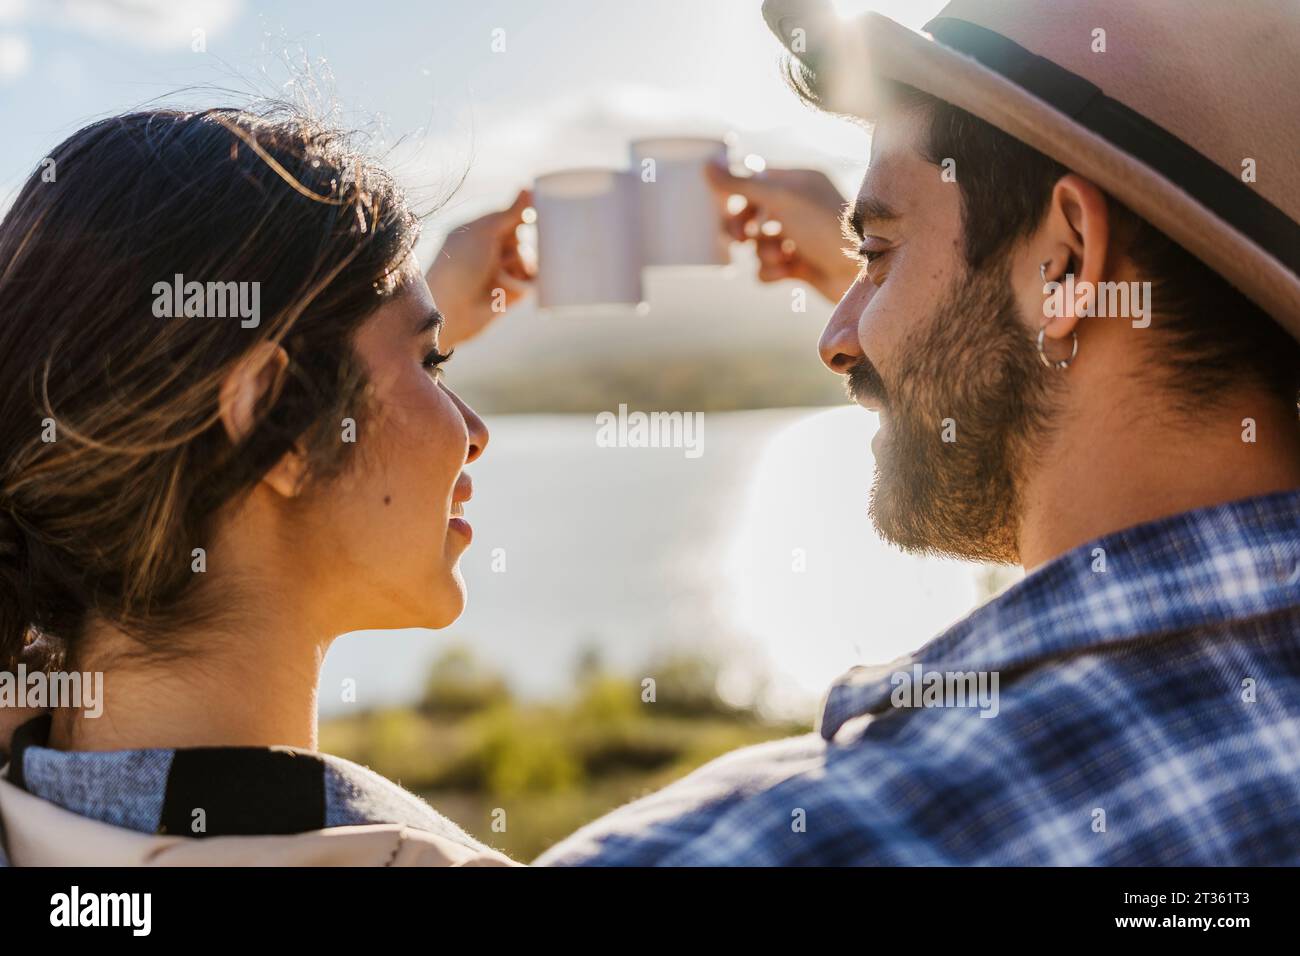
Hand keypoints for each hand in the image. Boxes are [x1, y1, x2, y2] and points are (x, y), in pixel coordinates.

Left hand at [425, 189, 533, 348]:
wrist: (452, 311)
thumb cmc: (459, 267)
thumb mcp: (484, 233)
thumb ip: (509, 212)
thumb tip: (528, 188)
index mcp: (480, 231)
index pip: (510, 216)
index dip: (522, 216)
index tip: (533, 214)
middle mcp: (490, 250)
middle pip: (521, 236)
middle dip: (516, 244)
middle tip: (498, 254)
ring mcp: (501, 272)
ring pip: (529, 258)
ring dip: (518, 264)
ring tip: (499, 276)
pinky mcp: (511, 292)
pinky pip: (532, 281)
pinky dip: (525, 282)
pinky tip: (510, 286)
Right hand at [705, 161, 858, 302]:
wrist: (860, 272)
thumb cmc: (825, 227)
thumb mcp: (781, 198)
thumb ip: (742, 184)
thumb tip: (707, 165)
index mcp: (797, 183)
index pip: (754, 182)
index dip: (736, 195)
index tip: (725, 208)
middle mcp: (797, 208)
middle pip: (751, 215)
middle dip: (743, 227)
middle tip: (741, 238)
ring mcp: (798, 238)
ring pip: (758, 244)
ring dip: (762, 252)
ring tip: (780, 256)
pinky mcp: (800, 267)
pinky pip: (768, 269)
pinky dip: (771, 272)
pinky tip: (786, 273)